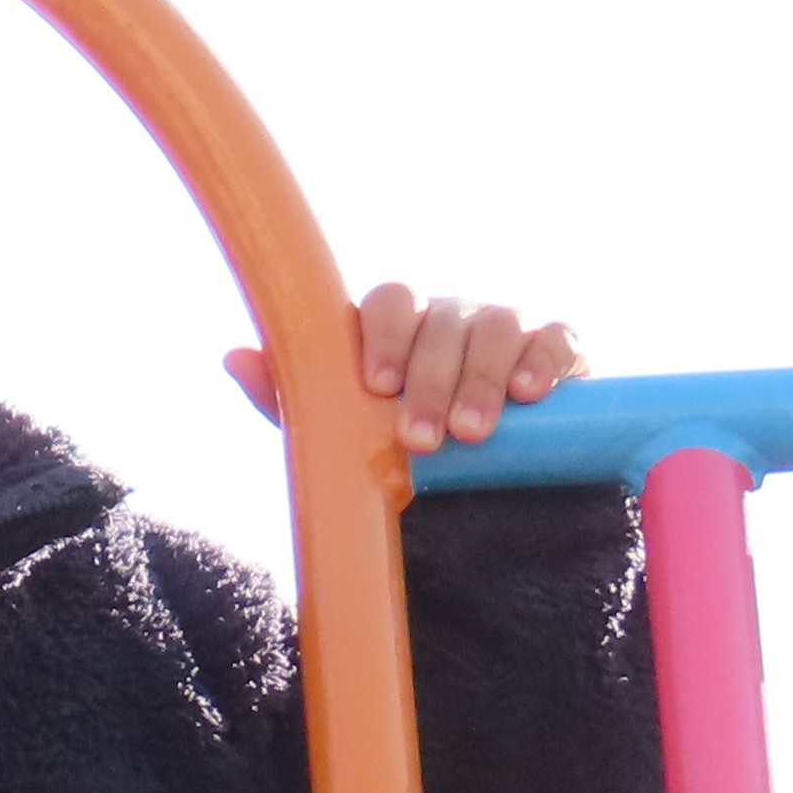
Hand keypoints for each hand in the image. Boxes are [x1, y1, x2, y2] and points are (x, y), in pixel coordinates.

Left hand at [224, 284, 586, 457]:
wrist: (486, 490)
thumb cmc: (400, 449)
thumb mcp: (342, 431)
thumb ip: (292, 398)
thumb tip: (233, 356)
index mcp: (399, 327)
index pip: (387, 302)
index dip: (382, 336)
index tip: (377, 386)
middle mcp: (451, 317)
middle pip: (442, 320)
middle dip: (432, 378)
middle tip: (423, 437)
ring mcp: (506, 328)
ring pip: (498, 327)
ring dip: (482, 379)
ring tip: (472, 432)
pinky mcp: (559, 351)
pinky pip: (557, 337)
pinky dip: (546, 360)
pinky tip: (533, 393)